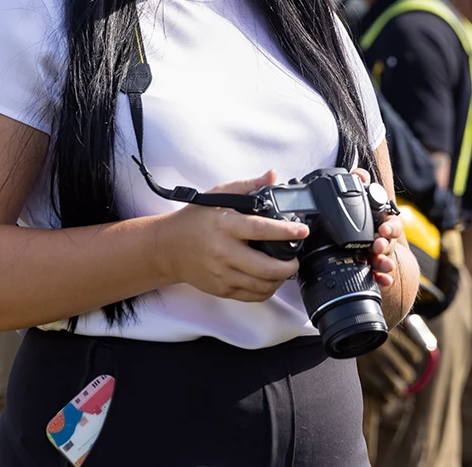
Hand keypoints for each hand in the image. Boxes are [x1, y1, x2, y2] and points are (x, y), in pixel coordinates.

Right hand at [160, 170, 308, 302]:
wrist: (169, 247)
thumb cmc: (195, 219)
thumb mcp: (219, 195)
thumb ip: (248, 186)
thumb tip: (272, 175)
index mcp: (225, 225)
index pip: (261, 230)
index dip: (286, 232)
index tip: (302, 230)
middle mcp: (224, 252)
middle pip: (266, 267)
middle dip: (289, 265)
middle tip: (296, 258)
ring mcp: (222, 274)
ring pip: (261, 286)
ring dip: (280, 280)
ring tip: (285, 269)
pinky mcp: (221, 289)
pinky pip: (251, 296)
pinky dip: (266, 290)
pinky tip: (269, 279)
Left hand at [352, 168, 401, 288]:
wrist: (349, 244)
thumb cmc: (353, 220)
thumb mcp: (356, 200)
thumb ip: (359, 184)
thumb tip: (359, 173)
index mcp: (380, 222)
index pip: (392, 223)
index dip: (390, 227)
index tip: (383, 229)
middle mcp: (383, 238)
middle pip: (390, 243)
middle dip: (386, 243)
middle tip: (377, 245)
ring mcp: (379, 254)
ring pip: (386, 258)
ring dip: (384, 260)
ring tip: (378, 261)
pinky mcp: (374, 267)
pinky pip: (380, 275)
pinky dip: (382, 278)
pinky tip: (382, 280)